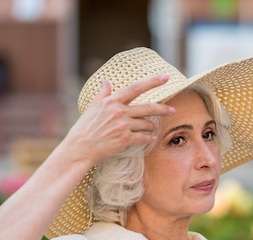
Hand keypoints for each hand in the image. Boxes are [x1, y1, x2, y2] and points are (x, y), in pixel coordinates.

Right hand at [59, 75, 175, 166]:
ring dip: (152, 126)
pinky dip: (149, 139)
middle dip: (163, 108)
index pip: (136, 87)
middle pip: (148, 107)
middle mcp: (119, 111)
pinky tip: (152, 139)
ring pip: (146, 124)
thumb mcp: (92, 108)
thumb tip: (106, 81)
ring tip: (154, 128)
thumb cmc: (84, 129)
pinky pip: (143, 138)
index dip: (152, 81)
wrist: (79, 149)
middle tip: (173, 110)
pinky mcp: (125, 139)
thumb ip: (102, 95)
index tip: (166, 77)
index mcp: (111, 101)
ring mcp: (123, 125)